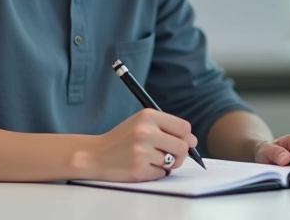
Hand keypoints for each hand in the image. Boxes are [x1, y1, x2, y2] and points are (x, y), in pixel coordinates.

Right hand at [81, 108, 197, 182]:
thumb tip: (193, 141)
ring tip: (149, 158)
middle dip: (180, 154)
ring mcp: (141, 152)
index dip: (187, 137)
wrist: (96, 155)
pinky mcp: (139, 170)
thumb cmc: (123, 138)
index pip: (184, 127)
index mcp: (147, 116)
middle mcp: (144, 132)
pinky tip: (142, 166)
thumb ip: (167, 128)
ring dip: (165, 163)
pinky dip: (156, 172)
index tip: (184, 142)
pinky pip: (162, 174)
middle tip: (169, 155)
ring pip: (172, 162)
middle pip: (182, 147)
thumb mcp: (142, 123)